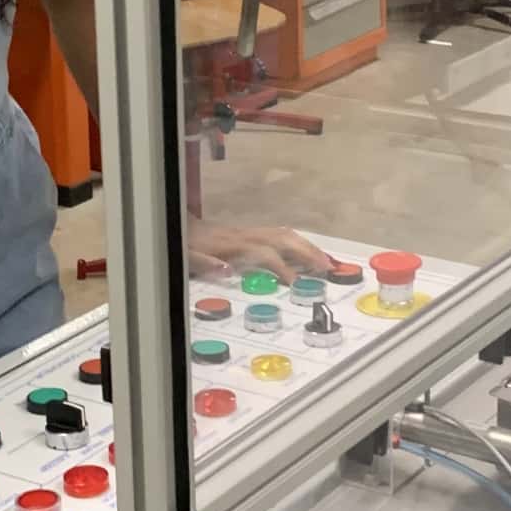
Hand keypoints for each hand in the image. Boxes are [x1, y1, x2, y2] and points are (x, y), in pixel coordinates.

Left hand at [189, 219, 328, 282]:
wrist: (182, 227)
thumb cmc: (186, 245)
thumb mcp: (188, 257)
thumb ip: (204, 264)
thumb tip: (227, 269)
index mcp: (234, 243)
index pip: (266, 254)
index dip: (282, 268)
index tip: (297, 284)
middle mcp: (247, 235)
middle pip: (284, 239)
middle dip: (308, 253)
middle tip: (328, 268)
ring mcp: (250, 232)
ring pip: (285, 234)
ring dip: (307, 246)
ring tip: (326, 262)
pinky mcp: (251, 233)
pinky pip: (280, 234)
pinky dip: (298, 242)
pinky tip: (308, 252)